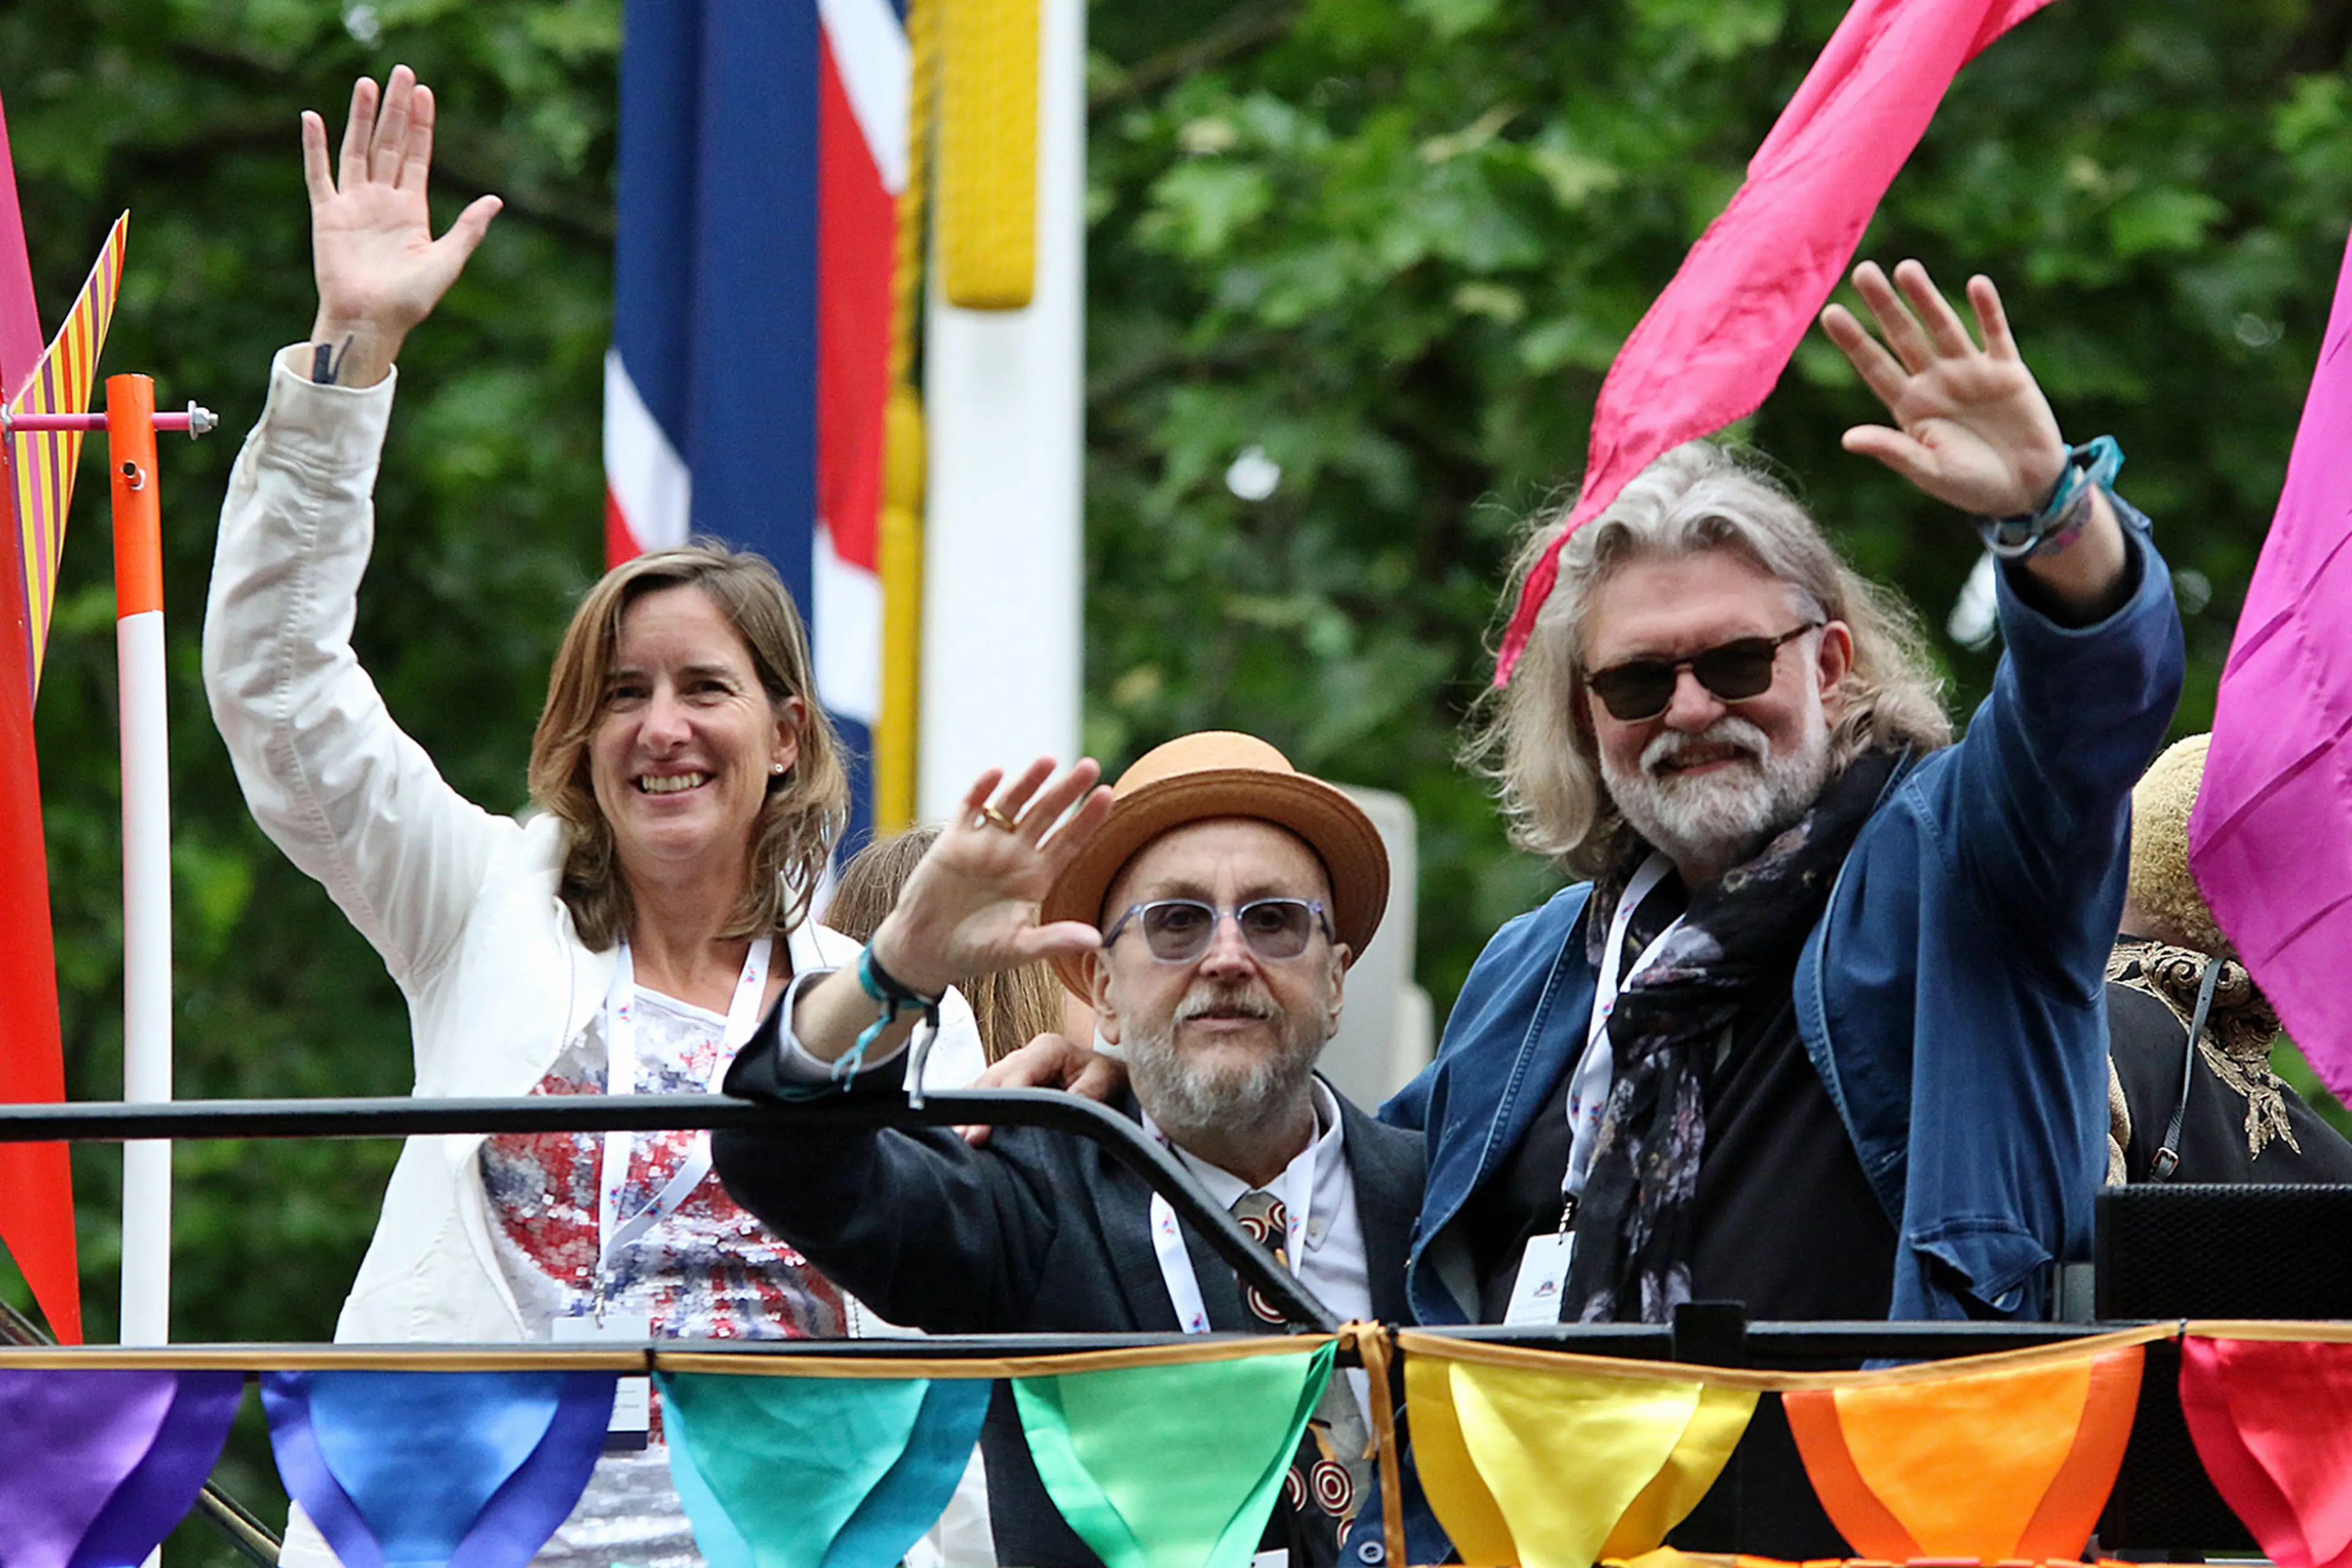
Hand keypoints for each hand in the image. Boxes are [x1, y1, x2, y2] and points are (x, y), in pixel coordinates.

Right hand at [301, 66, 501, 385]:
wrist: (372, 321)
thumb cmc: (410, 301)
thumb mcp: (447, 261)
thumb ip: (468, 229)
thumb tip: (495, 199)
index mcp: (411, 209)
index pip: (417, 156)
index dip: (421, 124)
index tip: (425, 93)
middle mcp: (382, 200)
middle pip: (389, 143)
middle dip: (396, 109)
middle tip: (402, 71)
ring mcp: (354, 205)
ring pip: (357, 149)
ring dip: (361, 117)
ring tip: (367, 84)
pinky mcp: (328, 215)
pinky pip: (319, 174)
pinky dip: (314, 147)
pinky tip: (312, 118)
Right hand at [867, 759, 1113, 1000]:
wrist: (925, 951)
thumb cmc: (975, 953)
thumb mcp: (1017, 950)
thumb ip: (1054, 940)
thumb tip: (1097, 940)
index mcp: (1036, 878)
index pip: (1069, 842)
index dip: (1088, 819)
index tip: (1108, 795)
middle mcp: (1015, 855)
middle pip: (1046, 816)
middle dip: (1067, 791)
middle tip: (1090, 766)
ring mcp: (985, 845)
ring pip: (1011, 805)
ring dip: (1029, 783)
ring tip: (1049, 761)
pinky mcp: (954, 841)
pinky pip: (970, 809)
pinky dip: (981, 791)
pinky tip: (996, 774)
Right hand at [957, 1031, 1130, 1145]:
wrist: (1111, 1080)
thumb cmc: (1108, 1080)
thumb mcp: (1105, 1082)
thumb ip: (1087, 1093)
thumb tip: (1067, 1107)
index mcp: (1048, 1048)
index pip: (1016, 1075)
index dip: (1003, 1102)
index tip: (990, 1128)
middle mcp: (1025, 1055)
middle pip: (992, 1080)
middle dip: (980, 1110)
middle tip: (967, 1139)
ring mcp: (1012, 1068)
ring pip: (982, 1087)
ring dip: (971, 1113)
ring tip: (958, 1139)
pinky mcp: (1007, 1084)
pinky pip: (982, 1095)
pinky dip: (972, 1112)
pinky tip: (961, 1130)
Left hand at [1819, 260, 2067, 517]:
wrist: (2024, 490)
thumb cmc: (1970, 486)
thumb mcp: (1928, 471)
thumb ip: (1893, 451)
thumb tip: (1848, 439)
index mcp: (1910, 406)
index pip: (1875, 367)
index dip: (1854, 341)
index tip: (1830, 313)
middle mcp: (1935, 382)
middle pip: (1903, 336)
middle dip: (1883, 306)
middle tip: (1862, 271)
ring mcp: (1970, 372)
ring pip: (1943, 327)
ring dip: (1926, 298)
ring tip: (1906, 268)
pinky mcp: (2007, 370)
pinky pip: (1995, 334)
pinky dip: (1988, 310)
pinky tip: (1976, 284)